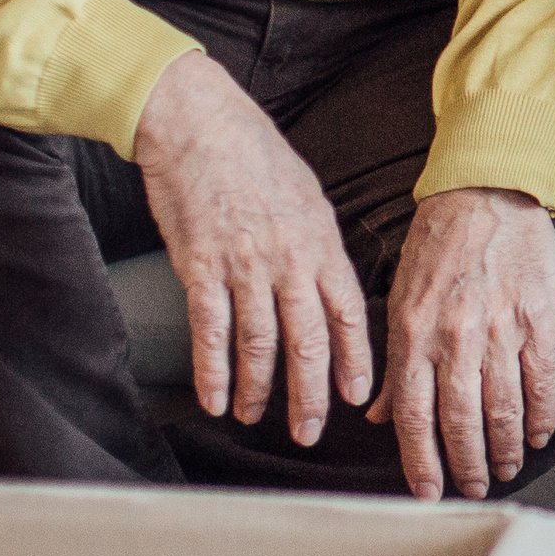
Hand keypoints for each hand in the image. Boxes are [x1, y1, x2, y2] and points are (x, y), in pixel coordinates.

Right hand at [135, 51, 372, 443]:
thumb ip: (317, 246)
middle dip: (311, 394)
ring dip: (260, 390)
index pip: (348, 313)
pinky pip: (212, 332)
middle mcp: (290, 259)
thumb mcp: (306, 197)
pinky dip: (214, 372)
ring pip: (260, 345)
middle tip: (309, 432)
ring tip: (256, 417)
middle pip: (308, 341)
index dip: (354, 360)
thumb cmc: (252, 155)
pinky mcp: (200, 267)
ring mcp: (245, 265)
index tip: (357, 397)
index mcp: (321, 242)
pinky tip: (216, 399)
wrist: (197, 122)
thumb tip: (328, 287)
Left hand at [367, 186, 554, 499]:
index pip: (414, 415)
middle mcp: (455, 338)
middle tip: (472, 489)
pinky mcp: (538, 316)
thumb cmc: (438, 244)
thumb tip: (380, 415)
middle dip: (466, 464)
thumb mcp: (399, 297)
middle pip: (460, 420)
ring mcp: (500, 328)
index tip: (427, 492)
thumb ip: (393, 362)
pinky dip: (541, 413)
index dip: (421, 461)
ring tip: (504, 470)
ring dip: (504, 447)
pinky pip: (541, 377)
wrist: (487, 191)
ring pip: (503, 406)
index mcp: (413, 334)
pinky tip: (538, 435)